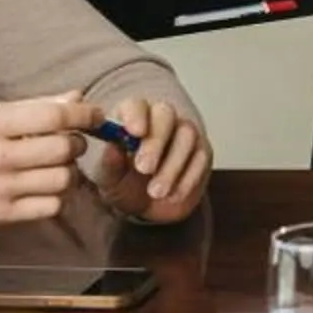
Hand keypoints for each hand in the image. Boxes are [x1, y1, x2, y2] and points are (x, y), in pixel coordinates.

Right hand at [0, 94, 93, 229]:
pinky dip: (56, 196)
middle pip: (64, 147)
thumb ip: (33, 108)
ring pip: (63, 179)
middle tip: (69, 142)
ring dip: (68, 171)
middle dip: (76, 143)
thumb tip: (77, 98)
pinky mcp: (1, 215)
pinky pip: (51, 206)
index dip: (84, 114)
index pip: (53, 115)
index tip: (95, 115)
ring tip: (54, 166)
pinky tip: (43, 188)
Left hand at [91, 95, 209, 225]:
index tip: (135, 132)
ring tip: (156, 192)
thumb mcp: (110, 181)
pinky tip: (173, 195)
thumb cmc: (126, 185)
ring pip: (186, 136)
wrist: (149, 208)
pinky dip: (187, 178)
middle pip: (165, 115)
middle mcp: (160, 119)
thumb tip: (113, 149)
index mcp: (132, 118)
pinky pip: (201, 158)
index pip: (136, 105)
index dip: (136, 115)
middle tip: (144, 168)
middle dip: (156, 141)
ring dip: (171, 166)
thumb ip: (110, 165)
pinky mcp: (202, 152)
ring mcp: (184, 133)